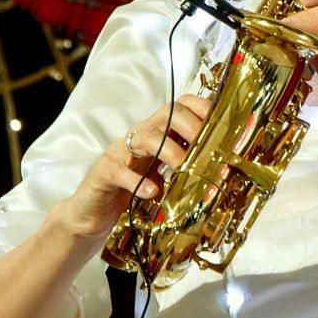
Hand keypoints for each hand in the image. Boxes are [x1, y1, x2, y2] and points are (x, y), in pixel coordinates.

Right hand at [53, 94, 211, 240]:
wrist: (92, 211)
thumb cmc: (134, 190)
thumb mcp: (165, 174)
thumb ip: (187, 166)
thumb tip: (224, 168)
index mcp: (158, 133)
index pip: (181, 106)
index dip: (202, 108)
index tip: (222, 124)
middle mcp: (139, 136)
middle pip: (167, 114)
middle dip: (191, 126)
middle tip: (207, 149)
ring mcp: (119, 153)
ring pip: (145, 138)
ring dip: (169, 151)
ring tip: (183, 167)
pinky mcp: (103, 174)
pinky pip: (119, 172)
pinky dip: (137, 182)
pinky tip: (152, 192)